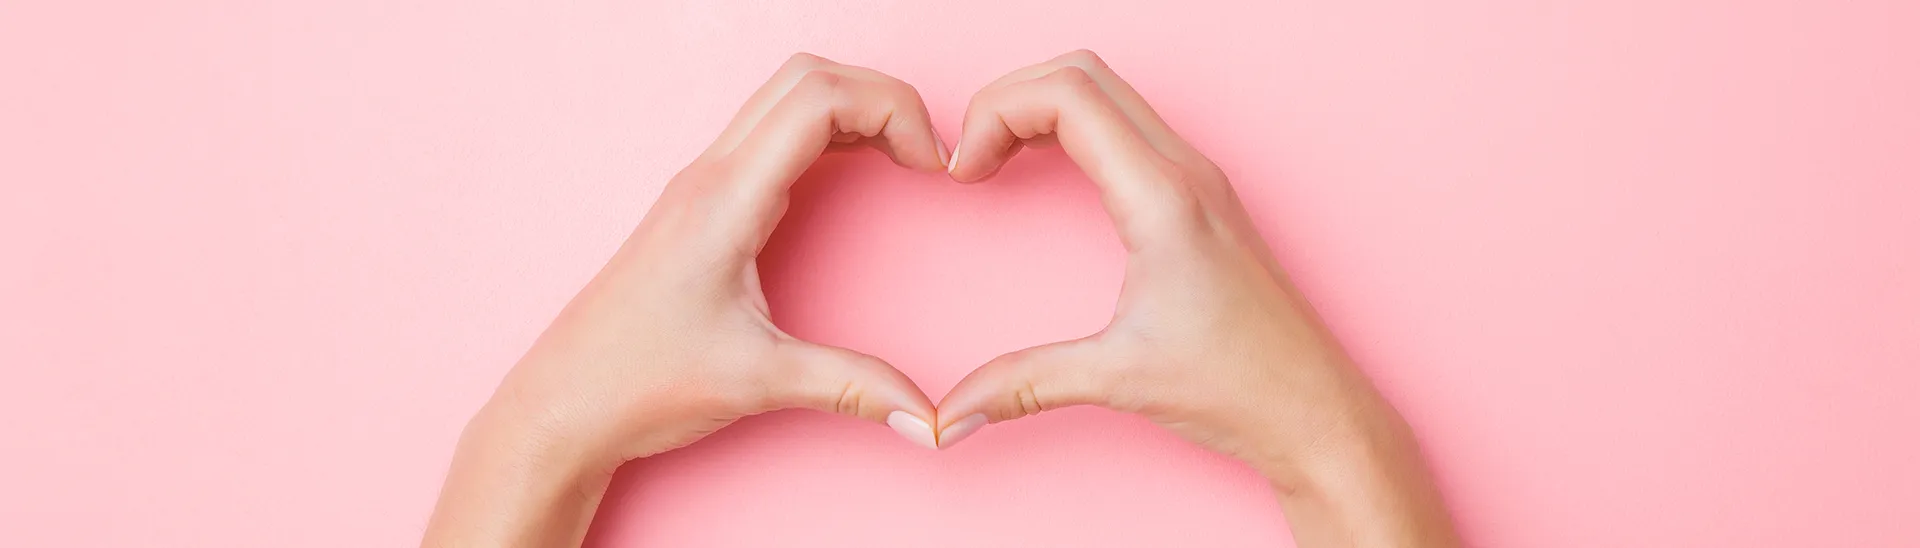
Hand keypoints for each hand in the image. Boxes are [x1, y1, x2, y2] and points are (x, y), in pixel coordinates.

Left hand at [423, 54, 946, 546]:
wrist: (561, 406)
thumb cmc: (638, 384)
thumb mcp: (757, 383)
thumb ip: (851, 388)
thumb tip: (929, 418)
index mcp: (725, 199)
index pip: (821, 98)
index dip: (894, 109)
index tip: (933, 164)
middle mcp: (710, 175)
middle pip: (808, 76)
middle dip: (882, 96)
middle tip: (927, 151)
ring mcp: (701, 184)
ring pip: (786, 95)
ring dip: (852, 107)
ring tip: (901, 157)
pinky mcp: (700, 204)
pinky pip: (770, 132)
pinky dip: (824, 132)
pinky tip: (852, 173)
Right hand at [933, 50, 1460, 546]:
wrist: (1316, 411)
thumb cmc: (1241, 387)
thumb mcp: (1117, 379)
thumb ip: (1023, 384)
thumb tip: (952, 415)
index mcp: (1163, 196)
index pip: (1066, 94)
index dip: (995, 112)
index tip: (963, 171)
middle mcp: (1185, 170)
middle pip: (1081, 73)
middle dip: (1009, 98)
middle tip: (970, 156)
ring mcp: (1198, 178)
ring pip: (1107, 91)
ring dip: (1041, 106)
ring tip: (996, 159)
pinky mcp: (1201, 197)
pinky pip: (1129, 126)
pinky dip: (1073, 128)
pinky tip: (1046, 172)